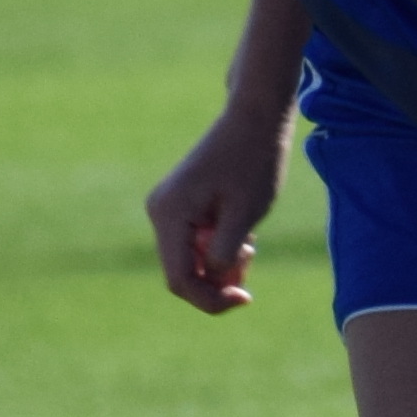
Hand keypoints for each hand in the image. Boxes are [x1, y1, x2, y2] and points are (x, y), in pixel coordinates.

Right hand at [145, 103, 285, 312]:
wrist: (256, 117)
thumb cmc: (255, 160)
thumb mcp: (245, 214)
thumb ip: (225, 253)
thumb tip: (212, 281)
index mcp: (169, 214)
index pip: (180, 278)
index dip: (210, 299)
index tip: (245, 298)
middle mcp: (160, 212)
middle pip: (183, 271)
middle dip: (218, 279)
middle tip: (252, 260)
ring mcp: (168, 208)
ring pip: (191, 259)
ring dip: (222, 262)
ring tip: (251, 241)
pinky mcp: (181, 205)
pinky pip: (195, 242)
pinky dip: (219, 246)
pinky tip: (243, 231)